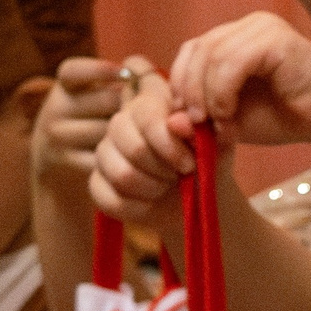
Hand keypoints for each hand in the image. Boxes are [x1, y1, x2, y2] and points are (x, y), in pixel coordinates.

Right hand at [34, 55, 148, 190]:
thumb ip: (116, 83)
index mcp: (63, 87)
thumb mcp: (92, 96)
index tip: (126, 72)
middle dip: (131, 105)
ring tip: (143, 134)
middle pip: (106, 100)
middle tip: (152, 112)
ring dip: (130, 133)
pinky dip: (120, 157)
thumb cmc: (90, 119)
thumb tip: (146, 72)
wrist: (56, 159)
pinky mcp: (64, 162)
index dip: (99, 69)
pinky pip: (102, 157)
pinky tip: (131, 156)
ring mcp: (57, 136)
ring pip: (107, 131)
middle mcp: (55, 108)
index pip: (73, 70)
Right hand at [90, 72, 196, 230]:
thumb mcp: (213, 144)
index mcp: (148, 103)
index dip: (169, 144)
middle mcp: (120, 123)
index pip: (146, 116)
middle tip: (179, 175)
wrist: (196, 195)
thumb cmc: (206, 160)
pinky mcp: (97, 183)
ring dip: (153, 189)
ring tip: (167, 186)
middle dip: (163, 169)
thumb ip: (199, 129)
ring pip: (122, 175)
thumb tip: (178, 122)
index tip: (191, 163)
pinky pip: (111, 200)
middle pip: (133, 148)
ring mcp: (104, 153)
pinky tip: (151, 201)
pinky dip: (139, 208)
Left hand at [167, 12, 310, 145]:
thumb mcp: (232, 116)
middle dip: (189, 89)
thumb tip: (171, 119)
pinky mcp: (275, 38)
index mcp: (237, 37)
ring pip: (212, 55)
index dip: (182, 81)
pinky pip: (233, 62)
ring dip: (206, 94)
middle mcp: (248, 26)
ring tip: (217, 123)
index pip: (193, 49)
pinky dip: (222, 91)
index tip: (184, 117)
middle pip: (198, 49)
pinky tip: (228, 113)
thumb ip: (203, 114)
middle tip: (195, 123)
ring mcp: (262, 27)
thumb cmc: (285, 116)